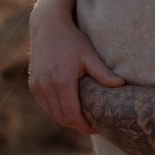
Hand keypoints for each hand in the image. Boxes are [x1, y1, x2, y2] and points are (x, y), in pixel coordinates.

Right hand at [28, 8, 124, 133]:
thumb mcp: (89, 55)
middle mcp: (46, 86)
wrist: (48, 26)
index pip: (72, 114)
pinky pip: (45, 105)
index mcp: (61, 82)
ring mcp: (38, 86)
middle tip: (91, 124)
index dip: (83, 125)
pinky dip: (56, 110)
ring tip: (81, 118)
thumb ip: (103, 73)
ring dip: (65, 119)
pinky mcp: (33, 84)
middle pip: (62, 118)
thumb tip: (121, 85)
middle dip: (76, 124)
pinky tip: (68, 107)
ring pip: (52, 114)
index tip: (95, 127)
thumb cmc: (72, 39)